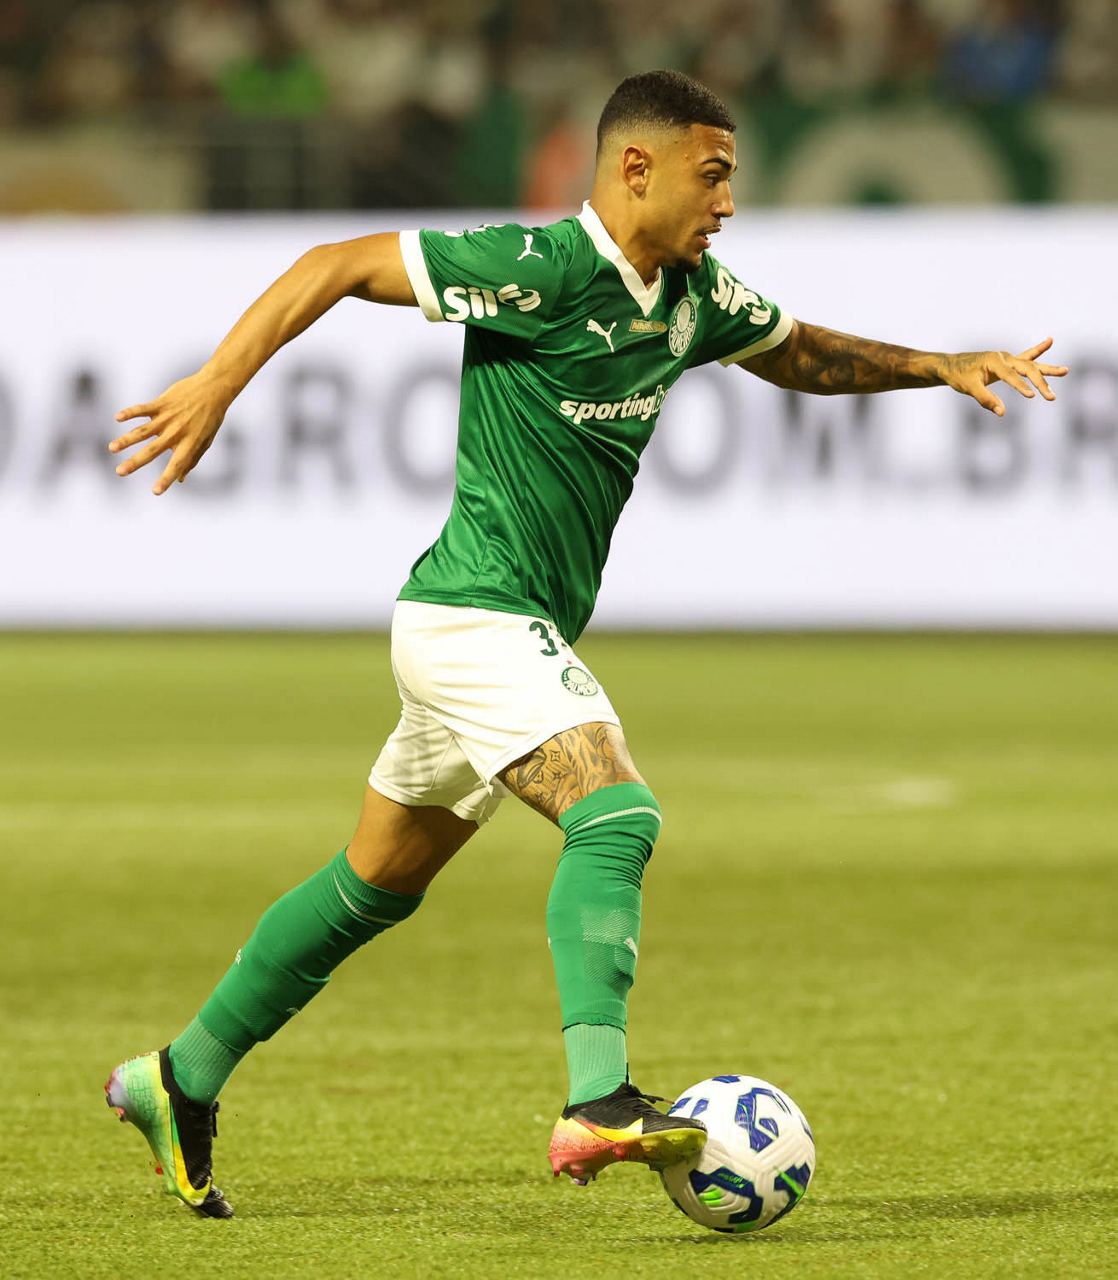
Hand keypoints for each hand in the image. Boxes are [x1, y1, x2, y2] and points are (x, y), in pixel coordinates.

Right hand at [109, 371, 231, 494]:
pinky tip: (118, 417)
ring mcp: (168, 417)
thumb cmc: (210, 418)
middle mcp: (177, 432)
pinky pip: (143, 408)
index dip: (167, 478)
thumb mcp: (205, 441)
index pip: (177, 465)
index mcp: (189, 443)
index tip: (155, 491)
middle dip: (135, 462)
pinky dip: (130, 412)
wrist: (213, 389)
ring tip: (112, 448)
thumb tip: (180, 479)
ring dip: (126, 439)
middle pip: (153, 450)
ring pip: (143, 430)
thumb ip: (192, 459)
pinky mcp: (162, 403)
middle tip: (119, 472)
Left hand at [939, 337, 1067, 416]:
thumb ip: (985, 399)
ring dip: (1047, 369)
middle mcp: (1004, 357)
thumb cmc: (959, 375)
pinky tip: (1050, 340)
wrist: (952, 365)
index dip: (1020, 386)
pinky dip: (1038, 350)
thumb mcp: (969, 388)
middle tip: (1051, 397)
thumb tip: (1002, 413)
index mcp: (994, 361)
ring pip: (1031, 364)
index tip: (1031, 396)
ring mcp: (1007, 358)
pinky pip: (1026, 357)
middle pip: (1027, 369)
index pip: (1010, 375)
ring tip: (1066, 371)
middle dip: (1040, 383)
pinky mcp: (1008, 362)